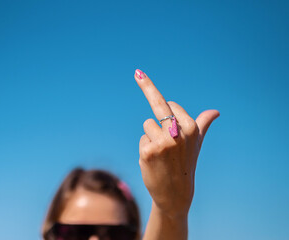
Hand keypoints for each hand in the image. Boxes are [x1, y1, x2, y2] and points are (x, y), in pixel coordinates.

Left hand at [134, 69, 219, 217]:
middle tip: (138, 72)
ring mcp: (162, 142)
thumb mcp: (197, 143)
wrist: (176, 193)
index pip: (171, 105)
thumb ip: (203, 124)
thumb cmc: (186, 163)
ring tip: (162, 154)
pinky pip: (142, 138)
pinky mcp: (147, 151)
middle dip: (147, 85)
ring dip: (152, 136)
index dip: (168, 112)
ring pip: (147, 125)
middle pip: (158, 107)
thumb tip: (215, 111)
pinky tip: (155, 161)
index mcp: (192, 127)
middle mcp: (178, 133)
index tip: (159, 99)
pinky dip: (146, 147)